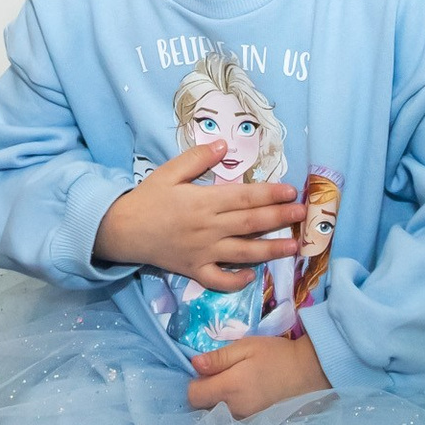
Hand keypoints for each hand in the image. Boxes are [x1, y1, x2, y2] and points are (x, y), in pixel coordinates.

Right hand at [95, 141, 304, 290]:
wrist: (121, 230)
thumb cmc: (147, 199)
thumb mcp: (168, 172)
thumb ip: (197, 159)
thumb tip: (223, 144)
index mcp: (203, 202)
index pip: (244, 197)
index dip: (269, 194)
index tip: (291, 191)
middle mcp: (208, 228)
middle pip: (250, 223)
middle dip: (280, 218)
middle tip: (303, 214)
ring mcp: (203, 252)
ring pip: (243, 253)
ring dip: (271, 250)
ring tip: (295, 247)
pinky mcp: (194, 270)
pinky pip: (218, 279)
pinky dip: (236, 280)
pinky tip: (251, 275)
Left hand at [187, 334, 330, 417]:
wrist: (311, 373)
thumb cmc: (278, 356)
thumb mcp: (247, 347)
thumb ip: (219, 358)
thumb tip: (194, 364)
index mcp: (229, 388)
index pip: (193, 395)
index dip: (195, 383)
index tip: (207, 373)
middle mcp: (234, 410)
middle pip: (204, 408)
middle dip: (207, 394)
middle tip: (223, 377)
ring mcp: (246, 421)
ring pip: (219, 416)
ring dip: (220, 404)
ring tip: (238, 386)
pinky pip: (235, 421)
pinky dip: (234, 411)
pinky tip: (247, 398)